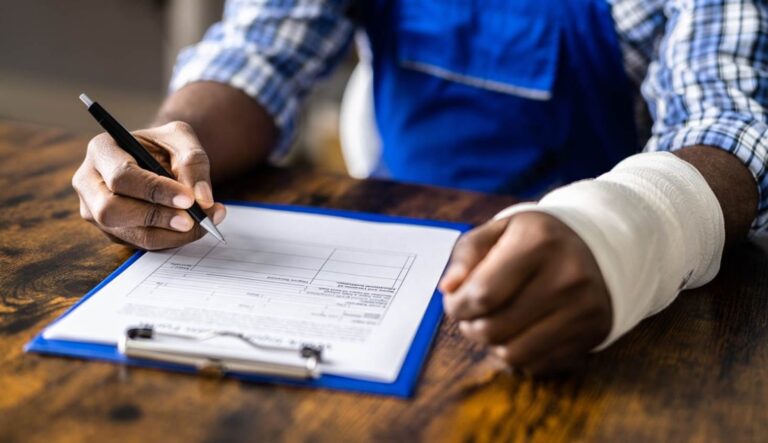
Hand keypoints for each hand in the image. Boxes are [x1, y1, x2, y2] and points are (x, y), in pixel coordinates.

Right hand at [72, 121, 225, 249]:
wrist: (161, 160)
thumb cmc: (167, 146)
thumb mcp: (182, 140)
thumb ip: (194, 162)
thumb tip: (202, 199)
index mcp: (102, 150)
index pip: (121, 176)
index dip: (154, 190)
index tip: (188, 199)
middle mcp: (90, 182)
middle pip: (111, 211)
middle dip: (156, 217)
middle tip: (193, 219)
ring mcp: (95, 211)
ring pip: (128, 233)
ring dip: (170, 234)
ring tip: (203, 223)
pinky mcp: (112, 231)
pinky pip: (141, 244)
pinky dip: (171, 239)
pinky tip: (193, 228)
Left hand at [439, 212, 611, 374]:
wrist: (600, 247)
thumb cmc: (536, 239)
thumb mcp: (500, 229)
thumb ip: (467, 254)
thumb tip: (448, 288)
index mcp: (539, 242)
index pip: (483, 294)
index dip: (457, 306)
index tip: (455, 301)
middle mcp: (567, 277)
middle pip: (494, 328)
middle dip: (470, 326)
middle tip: (472, 314)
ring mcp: (583, 309)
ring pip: (513, 354)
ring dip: (491, 345)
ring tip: (492, 324)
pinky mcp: (592, 334)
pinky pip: (537, 365)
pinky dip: (518, 356)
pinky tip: (519, 333)